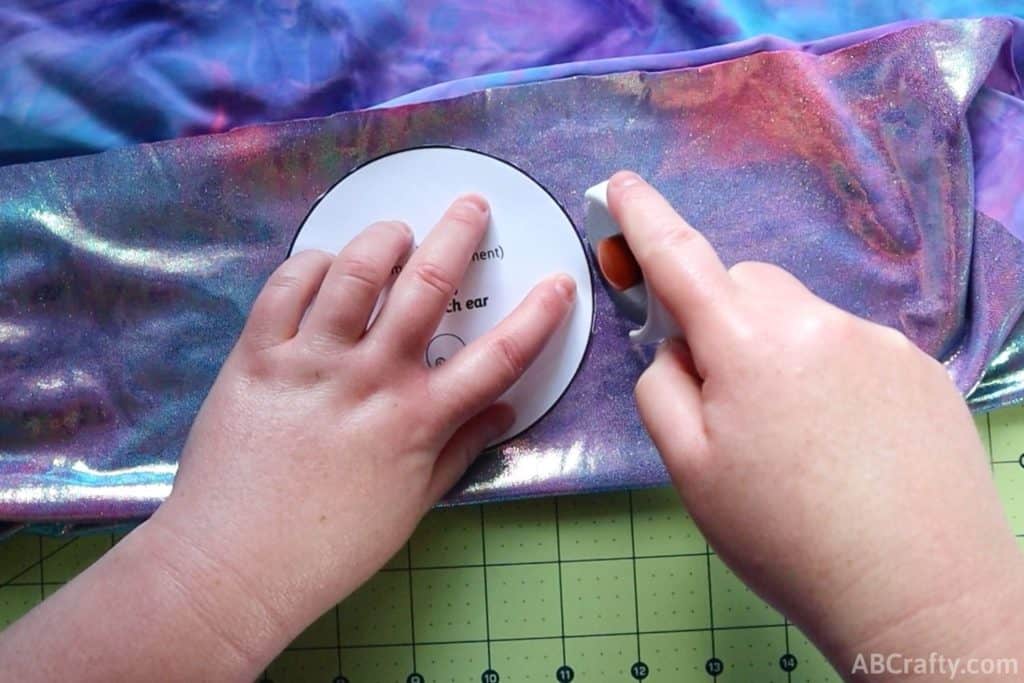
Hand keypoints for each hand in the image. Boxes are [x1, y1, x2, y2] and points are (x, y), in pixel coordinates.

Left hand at [144, 195, 574, 672]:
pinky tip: (325, 262)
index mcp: (418, 419)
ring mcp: (312, 360)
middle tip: (470, 206)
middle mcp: (371, 377)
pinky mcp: (257, 355)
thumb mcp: (414, 505)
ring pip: (354, 270)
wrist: (234, 565)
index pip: (499, 357)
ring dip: (383, 238)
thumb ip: (461, 449)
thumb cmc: (332, 546)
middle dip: (457, 233)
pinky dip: (311, 263)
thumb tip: (505, 411)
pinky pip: (287, 287)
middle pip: (427, 284)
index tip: (558, 283)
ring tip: (396, 232)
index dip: (539, 316)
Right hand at [608, 172, 1023, 675]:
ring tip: (794, 438)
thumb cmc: (786, 538)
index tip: (621, 184)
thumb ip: (662, 388)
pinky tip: (843, 442)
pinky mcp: (920, 367)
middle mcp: (817, 322)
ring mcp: (877, 340)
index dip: (641, 217)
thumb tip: (676, 347)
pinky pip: (849, 346)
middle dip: (720, 318)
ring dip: (777, 350)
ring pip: (799, 318)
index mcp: (748, 344)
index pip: (681, 258)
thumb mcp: (689, 470)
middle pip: (745, 287)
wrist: (919, 593)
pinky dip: (828, 374)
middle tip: (724, 397)